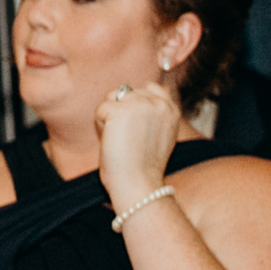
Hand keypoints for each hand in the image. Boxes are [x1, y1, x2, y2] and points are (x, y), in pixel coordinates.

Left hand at [95, 81, 178, 210]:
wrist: (138, 183)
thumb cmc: (144, 166)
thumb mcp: (162, 134)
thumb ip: (157, 111)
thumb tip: (150, 86)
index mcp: (171, 109)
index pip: (150, 88)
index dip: (134, 104)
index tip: (135, 128)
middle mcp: (158, 103)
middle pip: (126, 92)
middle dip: (119, 112)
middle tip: (126, 138)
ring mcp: (141, 104)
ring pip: (112, 98)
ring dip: (109, 118)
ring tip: (120, 139)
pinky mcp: (121, 110)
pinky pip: (100, 110)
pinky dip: (100, 126)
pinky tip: (112, 141)